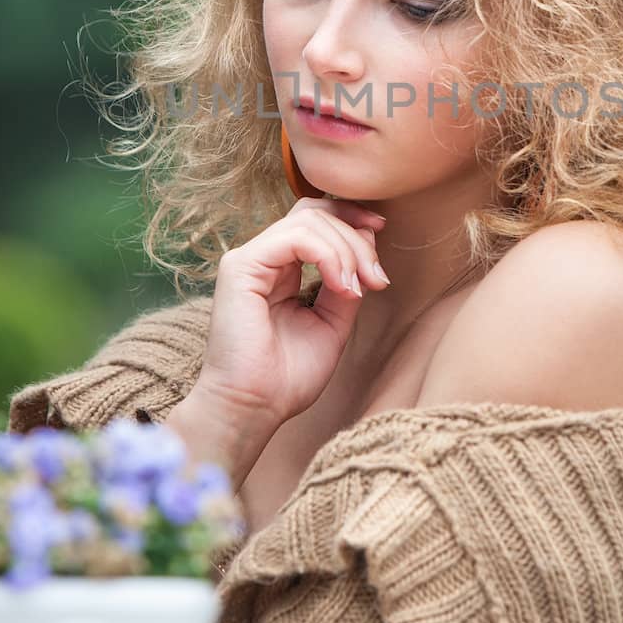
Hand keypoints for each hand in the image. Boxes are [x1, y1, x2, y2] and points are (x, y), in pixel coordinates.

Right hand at [192, 196, 390, 429]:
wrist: (255, 409)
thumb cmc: (287, 377)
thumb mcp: (332, 322)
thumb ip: (346, 284)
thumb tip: (366, 250)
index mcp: (280, 268)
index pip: (315, 220)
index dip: (351, 220)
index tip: (381, 237)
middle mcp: (262, 258)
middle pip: (316, 213)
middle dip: (357, 237)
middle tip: (377, 277)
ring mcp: (249, 259)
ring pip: (309, 221)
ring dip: (347, 250)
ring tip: (359, 288)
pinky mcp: (241, 267)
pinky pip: (295, 238)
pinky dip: (329, 256)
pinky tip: (343, 287)